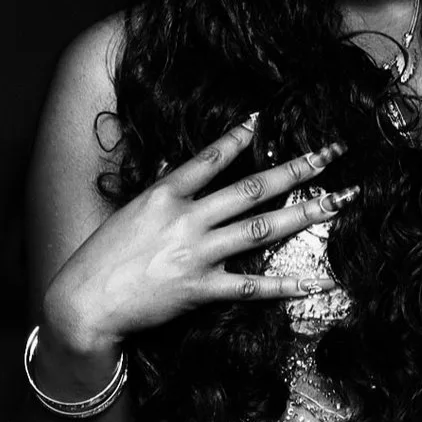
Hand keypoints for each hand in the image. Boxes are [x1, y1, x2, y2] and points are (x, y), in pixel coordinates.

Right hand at [37, 117, 341, 387]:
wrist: (84, 303)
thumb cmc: (103, 256)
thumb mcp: (129, 210)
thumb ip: (161, 184)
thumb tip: (178, 159)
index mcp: (165, 194)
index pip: (210, 158)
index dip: (239, 137)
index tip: (263, 119)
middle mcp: (186, 219)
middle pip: (252, 188)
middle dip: (296, 170)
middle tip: (331, 155)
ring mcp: (196, 254)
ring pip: (262, 228)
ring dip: (304, 214)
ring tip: (338, 201)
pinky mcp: (201, 289)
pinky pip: (251, 286)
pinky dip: (284, 285)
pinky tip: (313, 281)